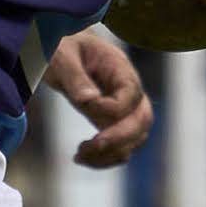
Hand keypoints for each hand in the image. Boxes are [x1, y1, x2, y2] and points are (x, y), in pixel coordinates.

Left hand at [44, 31, 152, 167]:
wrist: (63, 49)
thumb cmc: (62, 47)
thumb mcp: (62, 56)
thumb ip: (75, 76)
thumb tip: (88, 101)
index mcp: (119, 67)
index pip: (130, 94)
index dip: (110, 107)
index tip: (83, 105)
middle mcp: (128, 89)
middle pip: (143, 120)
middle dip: (119, 138)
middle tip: (90, 146)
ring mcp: (123, 108)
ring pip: (135, 139)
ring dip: (111, 153)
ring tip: (80, 155)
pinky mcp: (112, 122)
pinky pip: (121, 147)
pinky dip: (105, 158)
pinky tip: (81, 157)